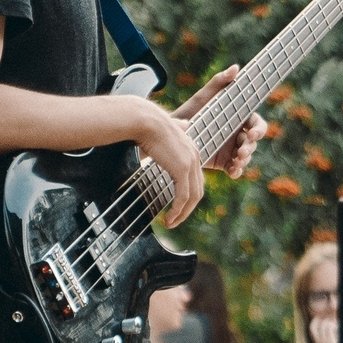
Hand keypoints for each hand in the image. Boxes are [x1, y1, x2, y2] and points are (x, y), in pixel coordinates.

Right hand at [129, 97, 205, 225]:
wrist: (143, 120)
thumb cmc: (148, 125)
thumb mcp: (167, 131)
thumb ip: (176, 131)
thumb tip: (183, 123)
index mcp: (192, 150)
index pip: (195, 179)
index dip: (188, 195)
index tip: (177, 207)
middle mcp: (195, 157)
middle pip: (198, 190)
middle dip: (187, 208)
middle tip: (175, 220)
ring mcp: (191, 163)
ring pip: (192, 196)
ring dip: (182, 213)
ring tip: (171, 223)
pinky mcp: (182, 169)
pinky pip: (183, 195)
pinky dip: (178, 209)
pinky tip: (170, 218)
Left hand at [176, 64, 268, 178]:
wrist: (170, 134)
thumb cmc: (189, 112)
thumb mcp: (203, 98)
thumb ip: (218, 83)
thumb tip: (236, 67)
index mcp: (238, 118)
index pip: (256, 124)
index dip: (259, 129)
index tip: (251, 134)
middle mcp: (237, 134)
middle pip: (253, 142)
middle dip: (251, 147)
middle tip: (241, 151)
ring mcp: (231, 149)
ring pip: (246, 156)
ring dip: (245, 159)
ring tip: (237, 160)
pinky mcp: (223, 162)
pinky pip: (235, 168)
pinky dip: (237, 170)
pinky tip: (233, 171)